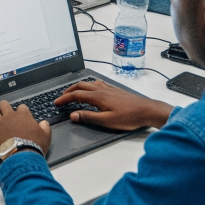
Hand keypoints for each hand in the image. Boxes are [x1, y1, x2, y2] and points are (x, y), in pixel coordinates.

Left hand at [0, 101, 51, 158]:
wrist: (23, 156)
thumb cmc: (34, 146)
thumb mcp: (45, 136)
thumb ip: (45, 127)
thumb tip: (44, 123)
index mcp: (23, 115)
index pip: (21, 107)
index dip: (22, 111)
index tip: (22, 116)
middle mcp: (10, 116)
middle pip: (4, 104)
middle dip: (4, 107)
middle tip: (5, 113)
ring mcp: (0, 124)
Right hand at [55, 80, 172, 130]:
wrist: (147, 110)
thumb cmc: (130, 117)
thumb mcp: (107, 121)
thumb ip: (88, 117)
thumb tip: (73, 115)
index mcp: (98, 96)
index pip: (76, 95)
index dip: (64, 99)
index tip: (56, 103)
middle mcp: (102, 89)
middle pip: (80, 86)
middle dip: (68, 91)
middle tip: (61, 98)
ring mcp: (109, 88)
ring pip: (88, 83)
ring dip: (78, 87)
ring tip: (73, 93)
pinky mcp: (114, 90)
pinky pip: (97, 83)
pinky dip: (88, 86)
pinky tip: (92, 90)